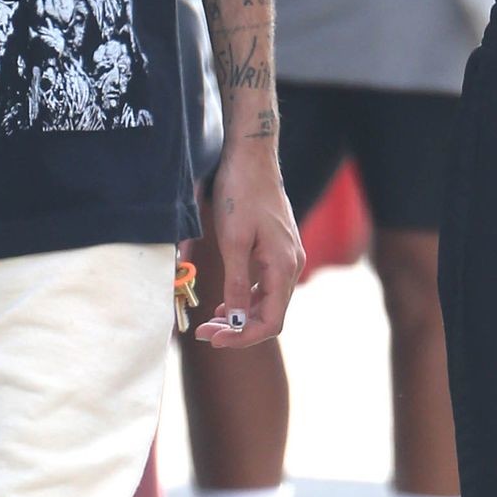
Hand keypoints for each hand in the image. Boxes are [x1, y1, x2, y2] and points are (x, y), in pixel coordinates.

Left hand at [195, 146, 303, 347]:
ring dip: (241, 316)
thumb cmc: (241, 193)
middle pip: (270, 315)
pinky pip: (267, 285)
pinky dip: (247, 299)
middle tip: (204, 333)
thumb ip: (237, 284)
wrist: (251, 156)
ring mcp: (287, 256)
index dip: (243, 338)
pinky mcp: (278, 248)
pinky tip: (226, 303)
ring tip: (211, 322)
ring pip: (268, 302)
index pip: (271, 322)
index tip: (214, 339)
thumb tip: (236, 322)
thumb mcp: (233, 241)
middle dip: (238, 330)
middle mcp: (292, 264)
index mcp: (283, 266)